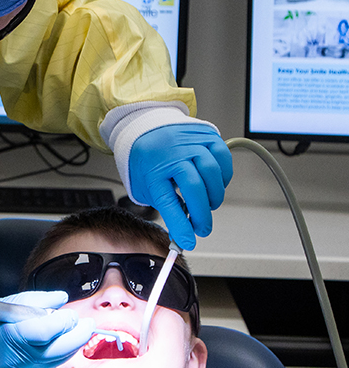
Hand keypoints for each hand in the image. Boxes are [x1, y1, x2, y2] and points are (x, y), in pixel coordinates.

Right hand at [0, 291, 93, 367]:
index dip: (64, 321)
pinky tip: (55, 345)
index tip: (70, 313)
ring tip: (73, 331)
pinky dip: (54, 356)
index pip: (47, 330)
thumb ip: (30, 302)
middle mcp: (15, 361)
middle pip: (59, 349)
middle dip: (77, 335)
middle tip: (85, 323)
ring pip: (56, 361)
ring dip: (69, 346)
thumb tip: (58, 299)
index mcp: (6, 338)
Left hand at [128, 124, 232, 249]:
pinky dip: (223, 176)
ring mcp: (190, 141)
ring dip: (214, 196)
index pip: (168, 202)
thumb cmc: (146, 160)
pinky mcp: (205, 134)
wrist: (145, 127)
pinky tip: (215, 184)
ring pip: (212, 172)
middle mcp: (171, 152)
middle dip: (202, 215)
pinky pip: (222, 157)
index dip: (180, 225)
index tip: (189, 241)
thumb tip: (183, 233)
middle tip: (202, 228)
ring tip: (208, 204)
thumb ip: (165, 207)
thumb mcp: (145, 186)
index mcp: (152, 169)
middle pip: (194, 187)